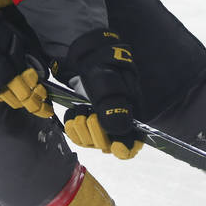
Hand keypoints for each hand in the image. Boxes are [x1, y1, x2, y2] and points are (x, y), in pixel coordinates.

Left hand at [60, 28, 143, 158]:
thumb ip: (113, 104)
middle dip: (96, 131)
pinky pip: (77, 135)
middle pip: (107, 145)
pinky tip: (73, 114)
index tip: (115, 146)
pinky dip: (72, 126)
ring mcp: (100, 123)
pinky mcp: (84, 122)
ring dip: (82, 126)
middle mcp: (116, 122)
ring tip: (80, 109)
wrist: (84, 56)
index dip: (126, 148)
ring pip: (91, 141)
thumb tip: (118, 129)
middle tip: (88, 113)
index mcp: (131, 114)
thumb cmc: (102, 64)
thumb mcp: (108, 78)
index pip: (133, 143)